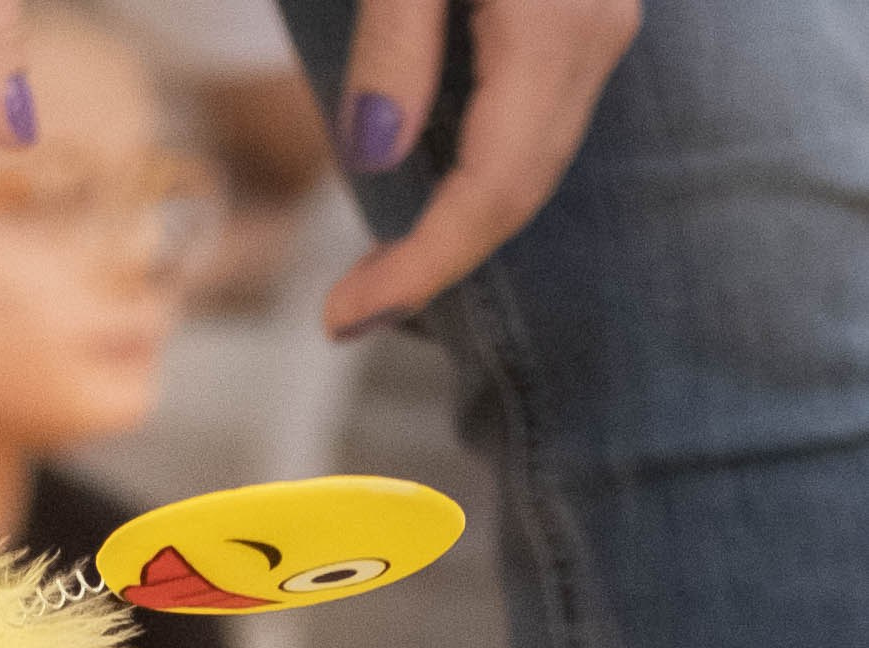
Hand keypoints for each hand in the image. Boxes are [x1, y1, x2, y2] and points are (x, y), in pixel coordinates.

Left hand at [322, 0, 641, 339]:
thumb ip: (394, 44)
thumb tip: (376, 155)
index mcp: (554, 26)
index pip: (491, 190)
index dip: (422, 268)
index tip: (343, 320)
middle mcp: (595, 35)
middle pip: (520, 191)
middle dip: (433, 266)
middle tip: (345, 314)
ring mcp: (601, 23)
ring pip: (537, 163)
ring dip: (460, 231)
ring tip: (379, 274)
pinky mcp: (588, 12)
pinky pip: (542, 123)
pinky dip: (486, 179)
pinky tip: (433, 198)